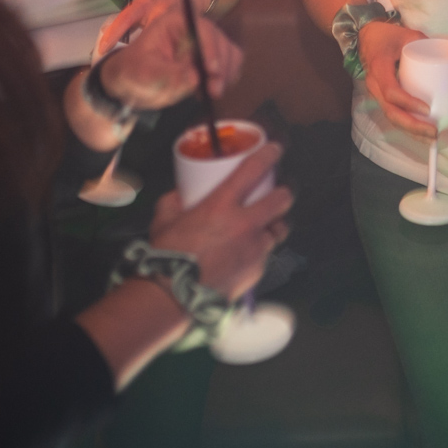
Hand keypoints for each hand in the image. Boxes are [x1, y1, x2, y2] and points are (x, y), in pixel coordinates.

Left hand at [100, 0, 243, 106]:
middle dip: (221, 66)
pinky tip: (213, 91)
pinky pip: (230, 64)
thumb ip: (168, 75)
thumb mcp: (144, 74)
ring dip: (227, 73)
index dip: (210, 47)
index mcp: (176, 22)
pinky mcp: (213, 59)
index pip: (201, 28)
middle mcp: (195, 28)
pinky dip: (228, 78)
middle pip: (219, 41)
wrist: (134, 83)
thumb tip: (195, 78)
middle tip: (214, 90)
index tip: (211, 69)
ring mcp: (206, 43)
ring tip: (212, 93)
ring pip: (229, 52)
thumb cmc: (134, 72)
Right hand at [149, 143, 291, 300]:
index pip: (254, 170)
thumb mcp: (165, 219)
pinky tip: (247, 252)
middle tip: (278, 191)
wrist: (173, 298)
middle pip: (282, 199)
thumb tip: (180, 194)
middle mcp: (244, 225)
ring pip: (279, 229)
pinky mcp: (256, 270)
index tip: (275, 149)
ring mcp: (254, 249)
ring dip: (274, 224)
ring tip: (266, 224)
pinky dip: (259, 250)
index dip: (269, 155)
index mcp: (221, 206)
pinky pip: (266, 254)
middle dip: (283, 192)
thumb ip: (174, 201)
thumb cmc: (167, 258)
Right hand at [358, 20, 436, 139]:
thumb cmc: (386, 35)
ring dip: (411, 130)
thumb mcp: (406, 34)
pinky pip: (393, 113)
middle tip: (433, 132)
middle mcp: (374, 85)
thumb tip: (446, 57)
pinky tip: (421, 133)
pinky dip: (407, 126)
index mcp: (379, 68)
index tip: (427, 109)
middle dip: (412, 126)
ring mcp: (376, 93)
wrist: (365, 36)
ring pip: (391, 117)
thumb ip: (425, 44)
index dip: (408, 102)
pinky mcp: (382, 97)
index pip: (391, 91)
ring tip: (431, 137)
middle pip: (390, 112)